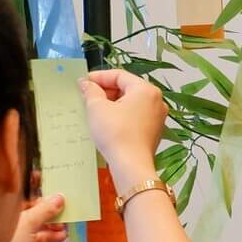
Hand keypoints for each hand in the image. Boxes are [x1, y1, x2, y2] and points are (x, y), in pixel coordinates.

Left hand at [0, 186, 68, 241]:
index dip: (46, 198)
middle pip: (36, 210)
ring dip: (52, 225)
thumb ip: (46, 209)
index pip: (31, 197)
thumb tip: (61, 197)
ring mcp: (18, 232)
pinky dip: (49, 237)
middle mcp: (14, 216)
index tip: (61, 201)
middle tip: (65, 215)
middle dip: (52, 213)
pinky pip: (38, 238)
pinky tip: (61, 237)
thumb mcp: (30, 222)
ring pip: (38, 225)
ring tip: (64, 228)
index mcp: (10, 206)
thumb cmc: (10, 240)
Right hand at [81, 68, 166, 192]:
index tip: (84, 83)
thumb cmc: (115, 134)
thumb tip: (86, 83)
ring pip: (131, 103)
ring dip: (112, 103)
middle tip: (87, 96)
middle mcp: (156, 100)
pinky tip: (107, 122)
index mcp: (146, 89)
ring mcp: (157, 117)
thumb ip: (91, 91)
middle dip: (106, 91)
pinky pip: (136, 116)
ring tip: (95, 109)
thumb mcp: (97, 108)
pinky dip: (122, 115)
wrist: (131, 166)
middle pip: (127, 88)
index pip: (119, 75)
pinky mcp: (154, 131)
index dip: (99, 77)